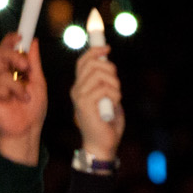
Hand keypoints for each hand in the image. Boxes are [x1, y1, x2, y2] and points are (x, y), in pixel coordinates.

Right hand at [0, 37, 47, 165]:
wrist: (28, 131)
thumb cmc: (32, 111)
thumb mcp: (38, 82)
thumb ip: (34, 63)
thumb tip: (33, 42)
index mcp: (8, 73)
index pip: (4, 52)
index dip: (9, 41)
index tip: (19, 35)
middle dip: (13, 56)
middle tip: (26, 66)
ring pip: (0, 73)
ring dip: (17, 83)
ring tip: (25, 96)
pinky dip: (11, 92)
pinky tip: (16, 101)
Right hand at [69, 46, 123, 161]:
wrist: (103, 145)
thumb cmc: (107, 122)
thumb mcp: (107, 96)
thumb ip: (105, 80)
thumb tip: (107, 59)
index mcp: (80, 87)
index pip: (83, 61)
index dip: (94, 50)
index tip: (107, 48)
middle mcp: (76, 89)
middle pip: (92, 63)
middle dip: (110, 69)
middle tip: (116, 84)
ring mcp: (79, 97)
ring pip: (100, 74)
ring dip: (114, 84)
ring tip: (116, 98)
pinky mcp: (85, 104)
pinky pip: (104, 88)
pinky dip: (114, 95)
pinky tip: (113, 105)